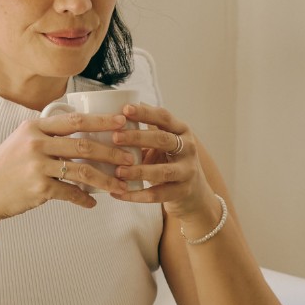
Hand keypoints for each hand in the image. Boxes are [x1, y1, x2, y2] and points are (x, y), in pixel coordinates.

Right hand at [0, 110, 142, 220]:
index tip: (122, 122)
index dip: (102, 121)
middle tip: (130, 157)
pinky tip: (93, 202)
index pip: (75, 120)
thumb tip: (81, 136)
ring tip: (121, 184)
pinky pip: (69, 192)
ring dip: (105, 179)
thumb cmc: (6, 168)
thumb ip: (47, 136)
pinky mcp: (38, 188)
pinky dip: (83, 198)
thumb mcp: (22, 141)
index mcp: (34, 127)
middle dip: (111, 152)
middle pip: (83, 144)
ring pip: (81, 170)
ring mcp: (36, 165)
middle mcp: (35, 143)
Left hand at [108, 101, 214, 225]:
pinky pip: (158, 195)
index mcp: (181, 130)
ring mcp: (188, 171)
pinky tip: (118, 194)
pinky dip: (137, 195)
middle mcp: (188, 148)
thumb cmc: (168, 160)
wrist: (193, 190)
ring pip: (163, 170)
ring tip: (118, 171)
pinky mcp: (183, 191)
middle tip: (115, 137)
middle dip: (138, 138)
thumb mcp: (161, 143)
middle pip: (163, 140)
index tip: (125, 109)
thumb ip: (144, 132)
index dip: (145, 112)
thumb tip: (111, 118)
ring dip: (138, 171)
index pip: (164, 117)